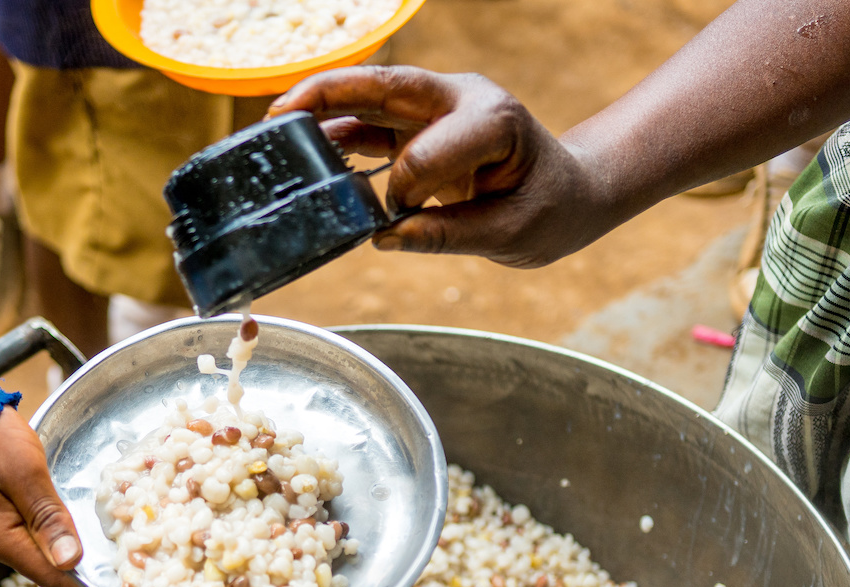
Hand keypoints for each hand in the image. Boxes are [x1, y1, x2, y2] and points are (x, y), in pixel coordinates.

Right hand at [0, 407, 92, 586]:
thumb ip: (48, 517)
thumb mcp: (26, 474)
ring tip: (110, 553)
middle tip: (122, 570)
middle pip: (47, 569)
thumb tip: (69, 561)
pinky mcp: (4, 517)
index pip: (49, 576)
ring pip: (43, 553)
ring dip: (73, 554)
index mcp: (0, 539)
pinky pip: (37, 535)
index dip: (84, 586)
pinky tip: (82, 530)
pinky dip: (60, 536)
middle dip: (82, 572)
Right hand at [269, 66, 618, 266]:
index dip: (404, 193)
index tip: (401, 221)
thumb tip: (386, 238)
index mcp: (493, 122)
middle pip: (388, 85)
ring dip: (324, 104)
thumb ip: (449, 235)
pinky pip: (375, 119)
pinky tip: (305, 139)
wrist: (572, 191)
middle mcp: (463, 100)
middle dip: (331, 94)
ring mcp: (442, 105)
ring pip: (374, 94)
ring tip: (276, 123)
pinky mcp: (425, 122)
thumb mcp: (513, 233)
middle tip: (281, 111)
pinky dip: (339, 127)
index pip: (425, 153)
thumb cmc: (551, 209)